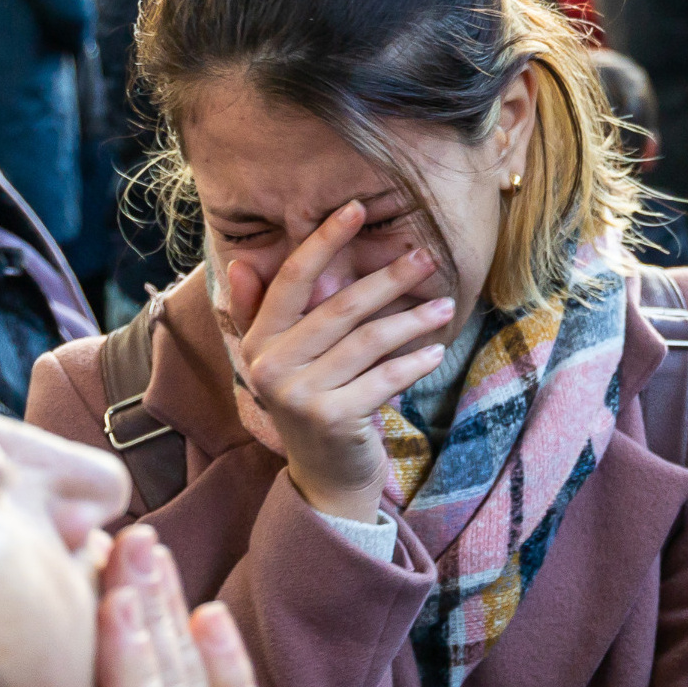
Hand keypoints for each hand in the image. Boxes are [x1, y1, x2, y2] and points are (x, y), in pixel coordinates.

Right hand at [225, 202, 455, 522]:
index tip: (355, 209)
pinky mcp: (332, 419)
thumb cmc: (313, 403)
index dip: (323, 242)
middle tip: (426, 255)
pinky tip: (436, 349)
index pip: (292, 280)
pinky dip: (414, 363)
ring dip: (412, 319)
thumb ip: (262, 310)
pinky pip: (384, 379)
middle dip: (388, 278)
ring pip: (368, 341)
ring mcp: (299, 395)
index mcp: (256, 342)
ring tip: (444, 305)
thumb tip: (243, 261)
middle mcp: (269, 366)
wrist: (325, 477)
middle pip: (340, 307)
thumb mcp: (282, 359)